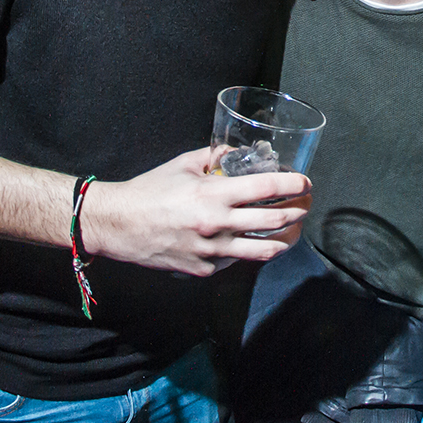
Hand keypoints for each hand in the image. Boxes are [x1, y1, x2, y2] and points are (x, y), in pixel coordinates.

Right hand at [74, 149, 311, 276]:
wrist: (117, 225)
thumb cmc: (148, 191)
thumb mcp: (182, 164)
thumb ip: (213, 157)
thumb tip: (236, 152)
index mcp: (214, 194)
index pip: (267, 187)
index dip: (293, 184)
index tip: (305, 183)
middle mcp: (218, 224)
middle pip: (274, 220)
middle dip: (296, 212)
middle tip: (304, 206)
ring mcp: (212, 251)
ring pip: (263, 249)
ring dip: (284, 239)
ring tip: (292, 232)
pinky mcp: (203, 270)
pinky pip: (233, 262)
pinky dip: (244, 251)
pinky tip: (248, 244)